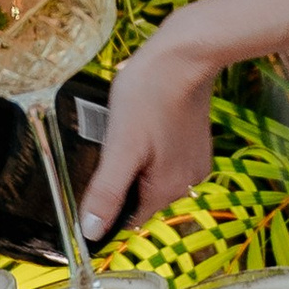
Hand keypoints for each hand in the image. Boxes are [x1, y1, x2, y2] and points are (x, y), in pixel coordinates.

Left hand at [79, 14, 222, 241]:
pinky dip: (150, 146)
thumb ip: (107, 192)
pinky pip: (165, 157)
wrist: (184, 55)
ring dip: (135, 160)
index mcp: (168, 190)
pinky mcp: (196, 143)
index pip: (129, 218)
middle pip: (141, 195)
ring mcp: (195, 161)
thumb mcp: (120, 146)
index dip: (108, 203)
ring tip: (130, 128)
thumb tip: (92, 232)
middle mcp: (188, 182)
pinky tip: (144, 122)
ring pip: (152, 175)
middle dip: (122, 176)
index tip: (97, 176)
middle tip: (114, 141)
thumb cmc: (149, 95)